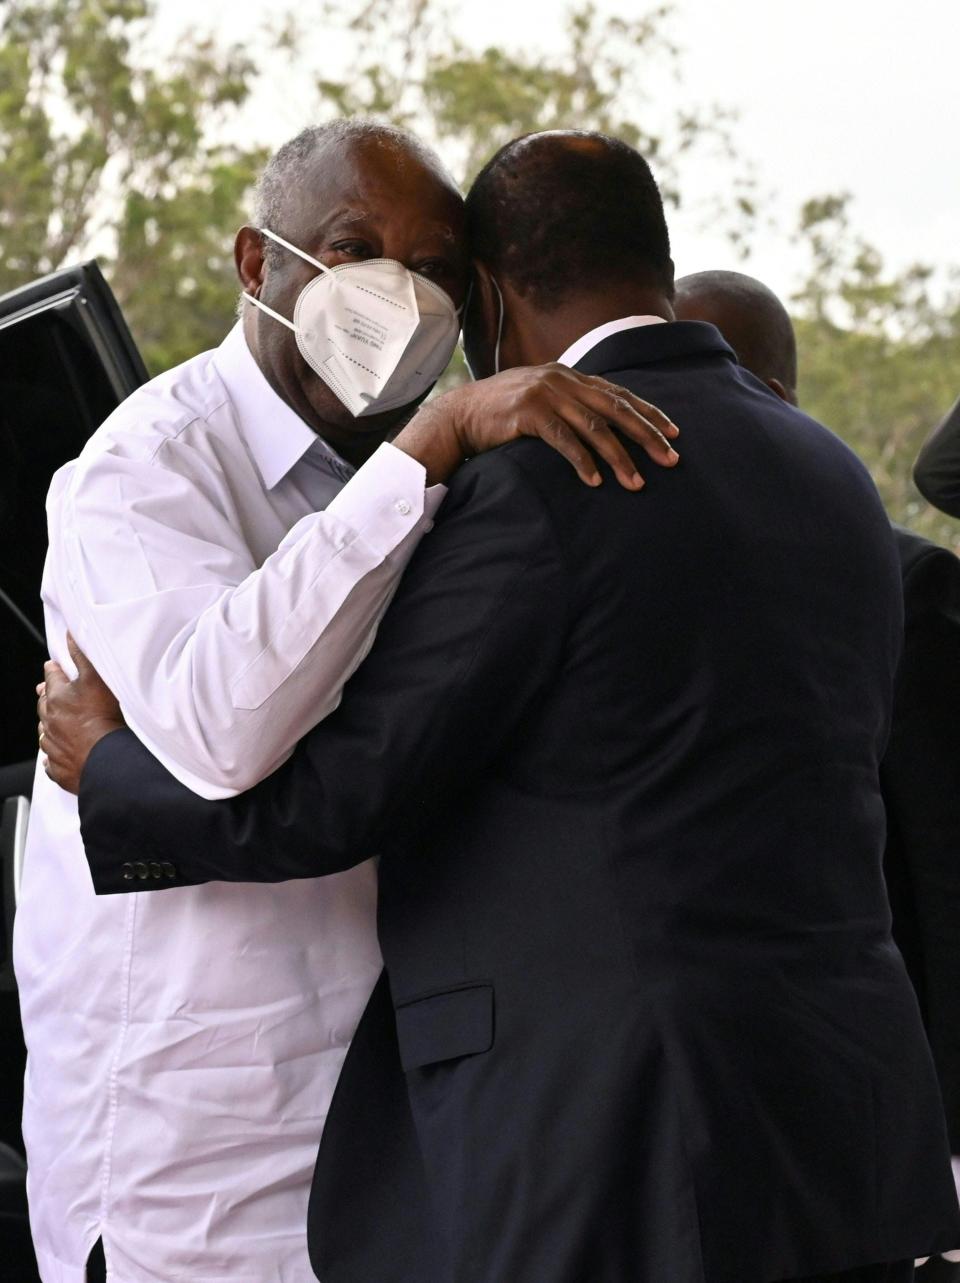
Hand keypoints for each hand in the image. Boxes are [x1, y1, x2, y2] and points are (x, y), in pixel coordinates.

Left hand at [38, 634, 124, 794]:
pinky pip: (51, 761)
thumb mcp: (96, 678)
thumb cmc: (103, 718)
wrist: (106, 759)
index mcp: (57, 698)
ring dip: (49, 726)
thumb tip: (71, 636)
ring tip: (53, 724)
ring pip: (46, 732)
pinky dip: (53, 756)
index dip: (53, 670)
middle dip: (47, 697)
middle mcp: (50, 721)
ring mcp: (53, 746)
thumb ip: (82, 656)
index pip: (51, 677)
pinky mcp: (60, 768)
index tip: (52, 667)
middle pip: (44, 705)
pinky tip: (57, 754)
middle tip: (47, 693)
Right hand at [393, 364, 678, 486]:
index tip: (674, 434)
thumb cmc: (503, 415)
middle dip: (647, 435)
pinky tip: (596, 481)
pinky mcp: (529, 414)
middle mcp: (563, 379)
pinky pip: (564, 440)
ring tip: (636, 483)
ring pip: (595, 427)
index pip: (620, 394)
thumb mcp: (543, 400)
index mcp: (571, 375)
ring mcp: (546, 394)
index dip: (650, 413)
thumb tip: (604, 423)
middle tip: (671, 460)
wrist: (460, 416)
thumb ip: (571, 404)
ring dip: (619, 457)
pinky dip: (583, 462)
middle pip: (617, 408)